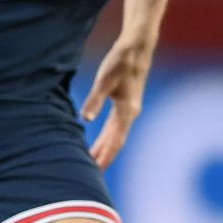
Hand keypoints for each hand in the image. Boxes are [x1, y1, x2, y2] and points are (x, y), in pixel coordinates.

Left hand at [80, 36, 153, 168]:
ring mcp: (129, 109)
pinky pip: (116, 126)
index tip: (97, 171)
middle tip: (92, 174)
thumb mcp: (105, 80)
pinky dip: (108, 136)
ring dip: (106, 148)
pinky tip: (101, 140)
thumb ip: (95, 100)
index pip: (115, 141)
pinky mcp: (126, 103)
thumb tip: (85, 119)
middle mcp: (130, 113)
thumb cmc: (120, 62)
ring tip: (93, 161)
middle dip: (104, 157)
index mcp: (127, 111)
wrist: (137, 48)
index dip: (106, 156)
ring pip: (116, 135)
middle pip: (116, 141)